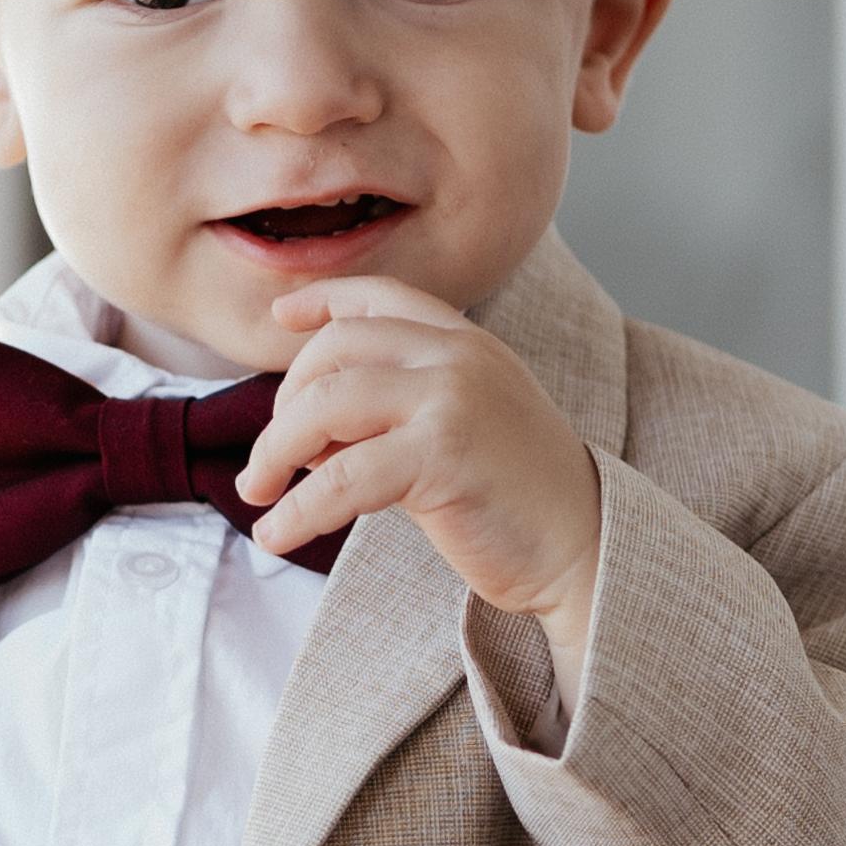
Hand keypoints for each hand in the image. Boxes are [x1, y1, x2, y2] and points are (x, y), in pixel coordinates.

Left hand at [236, 276, 605, 713]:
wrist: (586, 548)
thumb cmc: (513, 501)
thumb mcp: (452, 432)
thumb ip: (388, 416)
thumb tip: (302, 433)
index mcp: (466, 343)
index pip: (381, 297)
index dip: (323, 299)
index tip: (281, 318)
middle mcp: (459, 356)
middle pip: (335, 350)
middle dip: (283, 406)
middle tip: (267, 462)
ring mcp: (454, 399)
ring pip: (326, 406)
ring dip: (274, 452)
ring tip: (259, 495)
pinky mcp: (444, 455)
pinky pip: (343, 477)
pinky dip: (298, 510)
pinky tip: (277, 535)